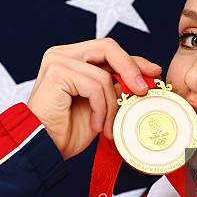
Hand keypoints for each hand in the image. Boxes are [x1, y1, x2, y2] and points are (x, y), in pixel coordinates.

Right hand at [27, 37, 161, 160]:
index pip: (109, 50)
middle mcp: (62, 54)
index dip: (133, 60)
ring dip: (111, 105)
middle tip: (143, 92)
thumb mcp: (100, 105)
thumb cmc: (68, 130)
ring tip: (108, 127)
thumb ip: (115, 87)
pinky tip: (96, 126)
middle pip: (108, 47)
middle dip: (131, 69)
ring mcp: (57, 61)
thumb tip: (143, 80)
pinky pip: (94, 86)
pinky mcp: (56, 73)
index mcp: (72, 58)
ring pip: (103, 75)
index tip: (153, 73)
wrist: (43, 149)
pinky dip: (101, 109)